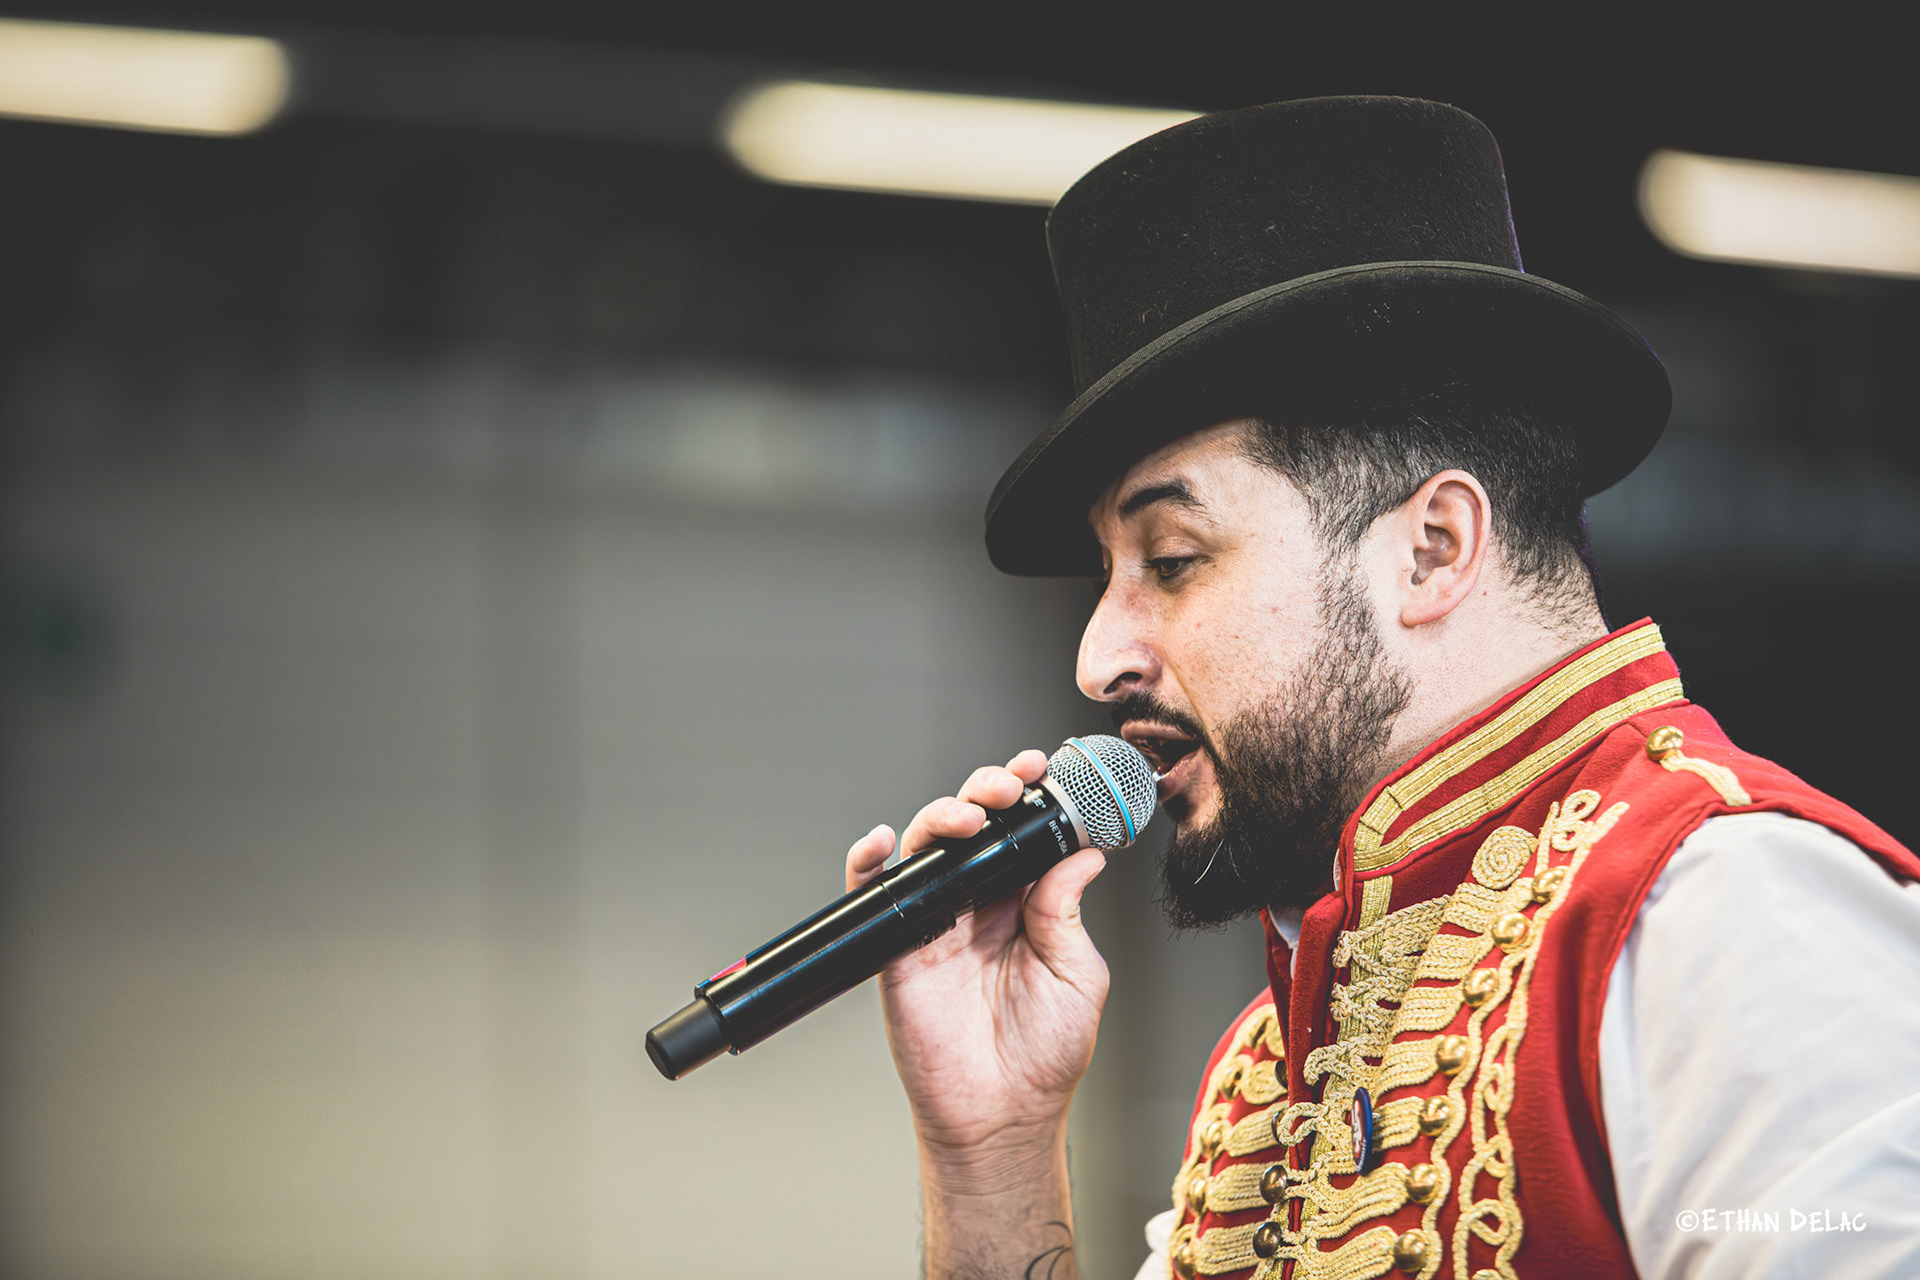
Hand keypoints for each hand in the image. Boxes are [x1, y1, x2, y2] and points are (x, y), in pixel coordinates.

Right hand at [844, 750, 1110, 1174]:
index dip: (1030, 798)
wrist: (1003, 1114)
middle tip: (1008, 787)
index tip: (1043, 772)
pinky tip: (882, 844)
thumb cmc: (1045, 1054)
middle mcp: (977, 904)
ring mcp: (935, 922)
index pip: (1022, 834)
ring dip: (943, 816)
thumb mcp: (1078, 974)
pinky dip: (868, 864)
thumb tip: (1080, 854)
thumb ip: (1067, 911)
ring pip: (927, 847)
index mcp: (1025, 904)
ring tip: (970, 815)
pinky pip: (874, 896)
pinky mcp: (897, 948)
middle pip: (973, 826)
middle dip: (987, 792)